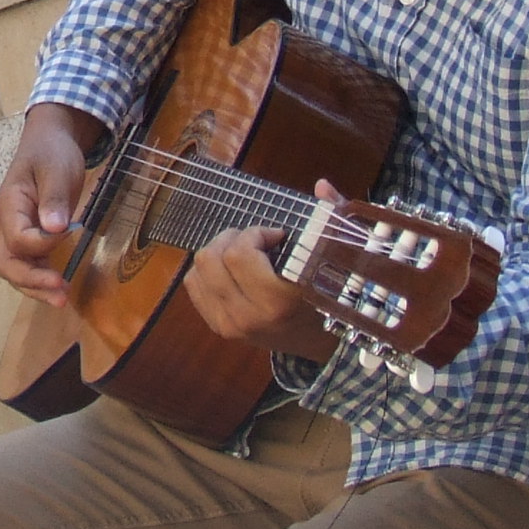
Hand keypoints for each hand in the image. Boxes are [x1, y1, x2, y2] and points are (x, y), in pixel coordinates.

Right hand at [0, 104, 99, 304]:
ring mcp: (17, 233)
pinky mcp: (32, 239)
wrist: (50, 142)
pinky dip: (42, 280)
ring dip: (37, 287)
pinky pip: (30, 265)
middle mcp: (7, 224)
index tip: (70, 232)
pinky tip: (61, 287)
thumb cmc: (51, 152)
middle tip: (60, 292)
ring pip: (16, 270)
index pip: (18, 238)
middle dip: (32, 281)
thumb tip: (55, 229)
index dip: (43, 244)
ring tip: (62, 298)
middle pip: (7, 263)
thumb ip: (54, 198)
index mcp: (10, 205)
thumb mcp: (57, 169)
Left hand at [177, 176, 344, 351]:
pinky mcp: (218, 327)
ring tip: (243, 253)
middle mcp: (249, 316)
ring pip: (197, 270)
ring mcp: (230, 324)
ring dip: (217, 251)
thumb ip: (331, 218)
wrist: (322, 343)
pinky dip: (206, 270)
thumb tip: (321, 185)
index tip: (277, 235)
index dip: (256, 233)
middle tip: (256, 240)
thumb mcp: (336, 260)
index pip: (240, 254)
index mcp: (279, 301)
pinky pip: (192, 285)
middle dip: (233, 238)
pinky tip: (231, 270)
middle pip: (211, 258)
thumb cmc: (331, 297)